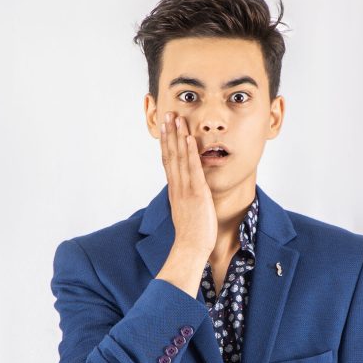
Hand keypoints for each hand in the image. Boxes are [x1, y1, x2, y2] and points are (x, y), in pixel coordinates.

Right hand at [155, 112, 216, 296]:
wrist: (190, 248)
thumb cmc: (192, 234)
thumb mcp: (188, 211)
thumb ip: (187, 199)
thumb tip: (190, 193)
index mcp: (175, 190)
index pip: (168, 161)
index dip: (166, 143)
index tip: (165, 128)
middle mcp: (177, 186)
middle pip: (170, 154)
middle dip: (169, 133)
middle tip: (167, 114)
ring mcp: (185, 188)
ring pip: (179, 157)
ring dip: (177, 136)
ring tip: (176, 118)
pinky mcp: (196, 193)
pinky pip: (192, 169)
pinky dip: (190, 152)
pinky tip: (189, 138)